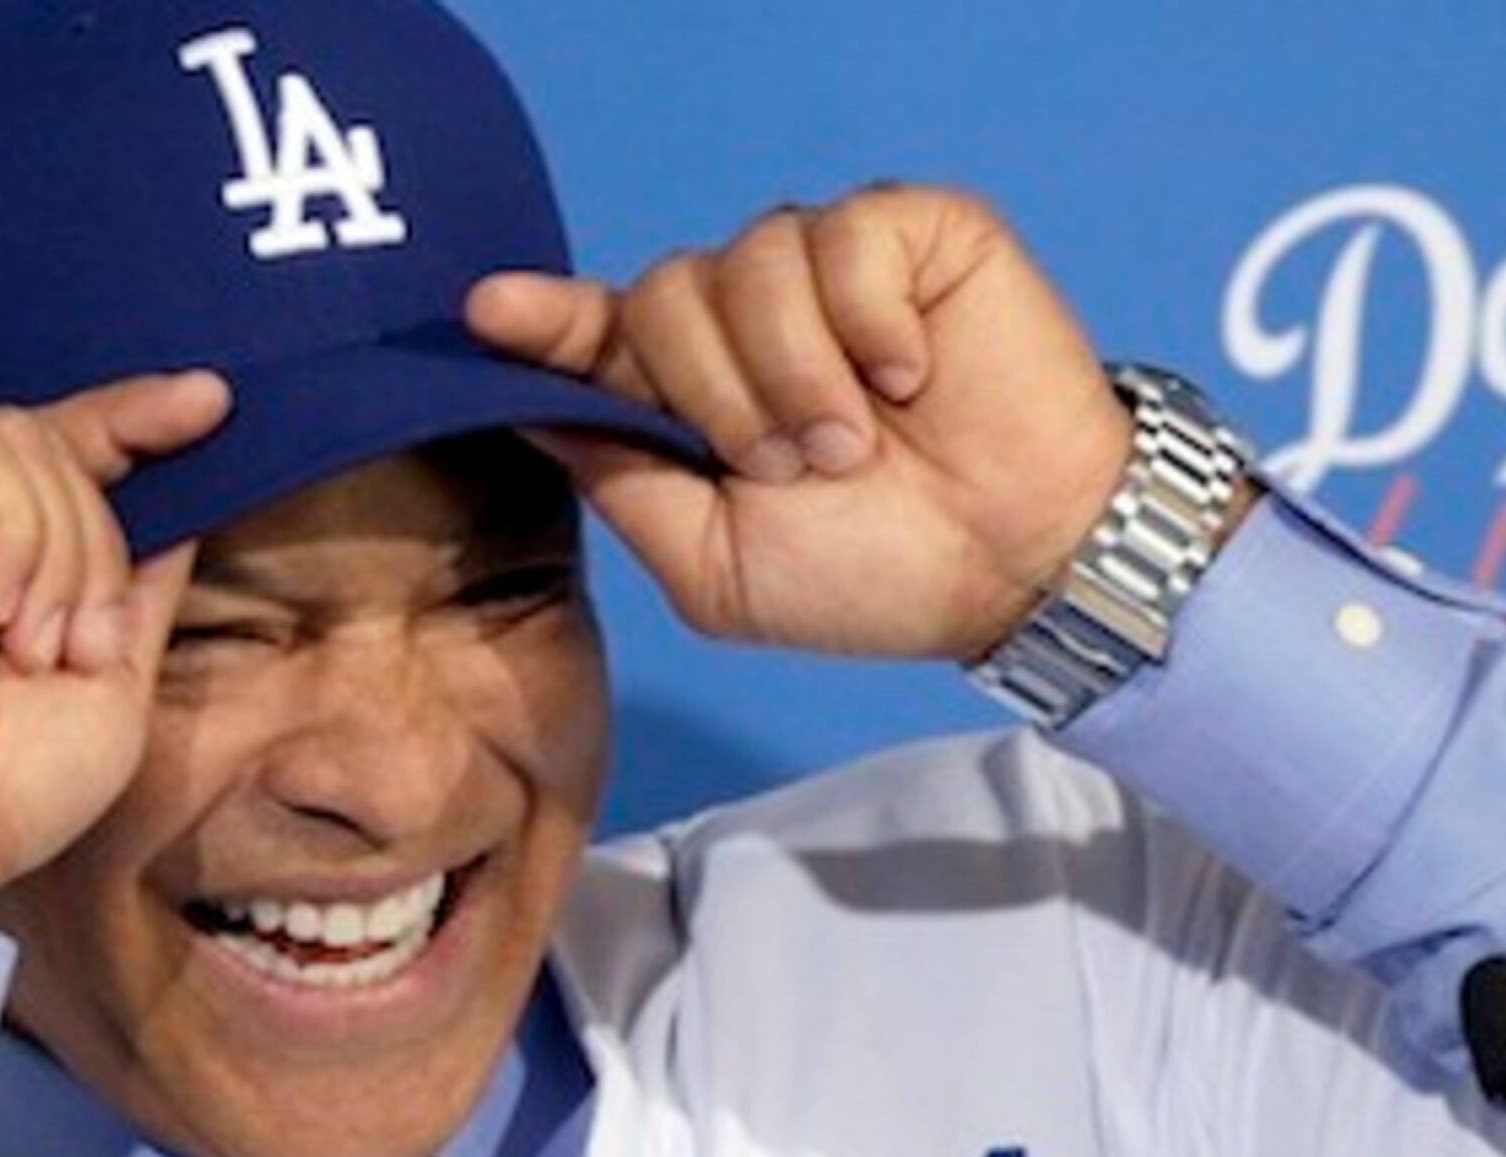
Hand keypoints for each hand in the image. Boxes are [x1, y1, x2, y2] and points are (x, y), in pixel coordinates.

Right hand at [0, 372, 231, 914]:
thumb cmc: (0, 789)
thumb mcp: (106, 669)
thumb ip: (133, 579)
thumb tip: (187, 494)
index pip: (46, 450)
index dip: (128, 418)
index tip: (212, 402)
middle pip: (44, 441)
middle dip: (93, 544)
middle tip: (67, 651)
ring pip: (15, 439)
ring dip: (60, 556)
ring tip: (24, 649)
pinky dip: (13, 538)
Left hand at [467, 186, 1130, 662]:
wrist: (1016, 565)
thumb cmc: (876, 575)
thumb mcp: (716, 566)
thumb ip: (622, 482)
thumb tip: (530, 407)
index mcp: (695, 391)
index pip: (597, 331)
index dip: (542, 319)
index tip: (490, 313)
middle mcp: (751, 316)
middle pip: (661, 294)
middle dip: (717, 398)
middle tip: (797, 469)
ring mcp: (830, 266)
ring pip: (748, 263)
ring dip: (797, 375)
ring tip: (859, 441)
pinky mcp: (910, 233)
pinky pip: (844, 238)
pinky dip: (871, 325)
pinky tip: (912, 374)